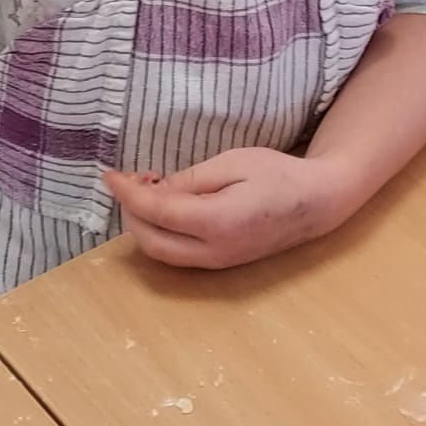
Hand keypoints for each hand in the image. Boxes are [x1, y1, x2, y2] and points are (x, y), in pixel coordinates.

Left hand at [103, 147, 359, 269]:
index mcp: (216, 222)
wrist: (316, 203)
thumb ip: (192, 180)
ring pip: (161, 253)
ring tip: (147, 191)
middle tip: (130, 179)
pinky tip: (167, 208)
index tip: (109, 174)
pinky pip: (177, 254)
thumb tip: (155, 190)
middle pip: (150, 241)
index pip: (156, 211)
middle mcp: (211, 252)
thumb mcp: (235, 162)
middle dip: (131, 212)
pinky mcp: (220, 264)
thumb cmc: (278, 174)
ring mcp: (216, 263)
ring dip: (144, 225)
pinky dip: (161, 233)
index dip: (127, 193)